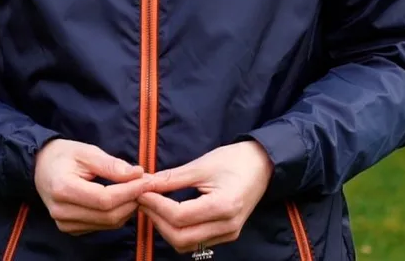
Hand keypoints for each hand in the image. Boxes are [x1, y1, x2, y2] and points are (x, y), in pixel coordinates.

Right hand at [35, 139, 148, 234]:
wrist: (40, 167)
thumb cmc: (63, 155)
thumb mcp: (86, 151)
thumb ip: (111, 165)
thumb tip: (137, 173)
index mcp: (63, 189)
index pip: (104, 199)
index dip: (129, 191)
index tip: (148, 180)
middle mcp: (62, 212)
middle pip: (108, 215)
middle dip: (132, 200)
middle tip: (148, 184)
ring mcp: (65, 224)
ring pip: (107, 223)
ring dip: (128, 208)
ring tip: (139, 189)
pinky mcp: (71, 229)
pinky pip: (101, 226)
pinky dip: (118, 214)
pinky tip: (124, 199)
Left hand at [138, 142, 273, 253]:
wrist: (263, 165)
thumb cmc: (234, 159)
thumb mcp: (202, 165)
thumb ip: (173, 178)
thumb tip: (146, 182)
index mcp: (223, 207)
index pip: (179, 216)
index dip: (156, 205)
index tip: (141, 191)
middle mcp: (227, 227)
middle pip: (180, 237)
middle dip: (157, 220)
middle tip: (142, 199)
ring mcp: (228, 234)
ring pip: (186, 244)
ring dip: (165, 228)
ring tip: (153, 206)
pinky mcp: (227, 234)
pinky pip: (196, 241)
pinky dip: (178, 230)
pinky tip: (168, 213)